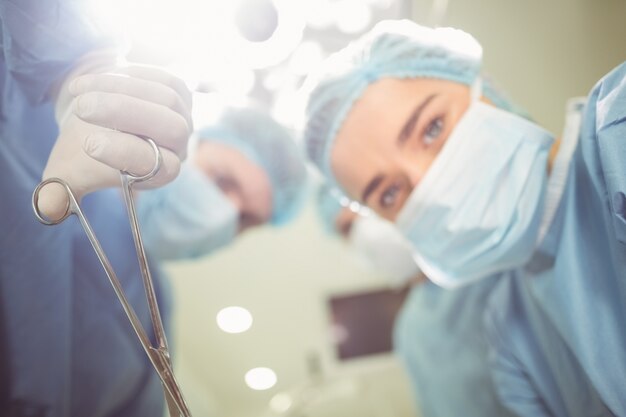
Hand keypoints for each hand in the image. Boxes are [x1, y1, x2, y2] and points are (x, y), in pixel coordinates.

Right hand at [38, 65, 192, 219]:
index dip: (129, 155)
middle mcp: (178, 147)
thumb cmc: (81, 147)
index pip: (161, 167)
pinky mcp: (179, 91)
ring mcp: (183, 116)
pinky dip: (130, 75)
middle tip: (81, 109)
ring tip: (79, 91)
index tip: (89, 144)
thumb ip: (60, 191)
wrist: (91, 113)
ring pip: (166, 99)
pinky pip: (164, 78)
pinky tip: (101, 77)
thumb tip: (49, 211)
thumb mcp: (67, 170)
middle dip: (127, 114)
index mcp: (158, 174)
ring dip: (121, 90)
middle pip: (171, 129)